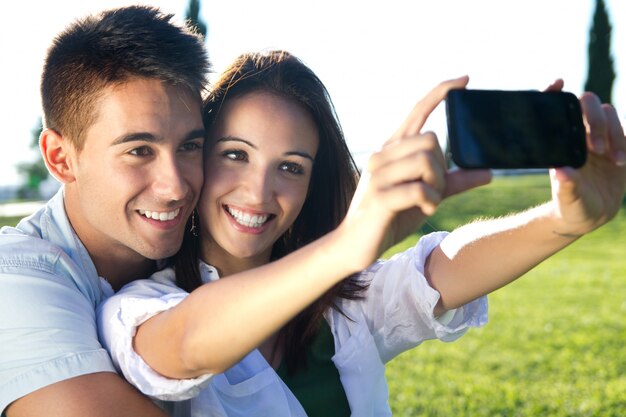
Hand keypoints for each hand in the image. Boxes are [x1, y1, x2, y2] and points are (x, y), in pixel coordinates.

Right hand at [340, 77, 491, 268]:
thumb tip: (487, 171)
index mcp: (392, 150)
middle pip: (430, 139)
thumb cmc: (390, 217)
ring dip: (436, 186)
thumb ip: (452, 182)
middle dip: (441, 167)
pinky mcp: (379, 196)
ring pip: (426, 161)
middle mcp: (382, 155)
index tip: (465, 79)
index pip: (417, 111)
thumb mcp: (425, 196)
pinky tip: (423, 211)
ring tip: (428, 202)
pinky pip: (419, 189)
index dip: (440, 93)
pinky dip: (430, 202)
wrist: (354, 245)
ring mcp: (378, 174)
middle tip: (435, 190)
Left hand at [549, 91, 625, 235]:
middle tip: (597, 148)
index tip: (558, 82)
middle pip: (588, 104)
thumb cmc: (571, 205)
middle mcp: (579, 133)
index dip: (554, 92)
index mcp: (561, 141)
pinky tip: (625, 156)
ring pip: (610, 114)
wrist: (591, 214)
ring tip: (616, 160)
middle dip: (595, 120)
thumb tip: (562, 171)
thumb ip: (566, 187)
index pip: (557, 109)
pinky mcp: (620, 144)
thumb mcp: (568, 200)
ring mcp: (601, 136)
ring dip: (615, 133)